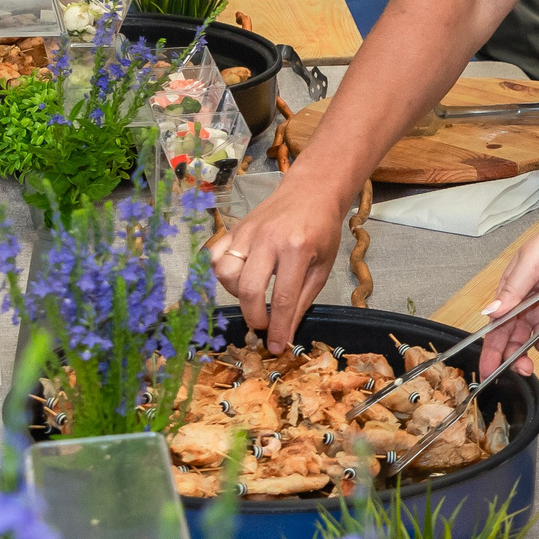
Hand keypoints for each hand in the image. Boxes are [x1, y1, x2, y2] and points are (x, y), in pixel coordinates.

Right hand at [207, 174, 352, 350]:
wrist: (311, 191)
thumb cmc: (322, 229)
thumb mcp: (322, 266)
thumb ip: (302, 300)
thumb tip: (285, 333)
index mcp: (297, 248)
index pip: (281, 299)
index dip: (276, 328)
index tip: (274, 347)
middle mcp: (268, 239)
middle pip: (248, 288)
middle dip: (253, 316)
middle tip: (263, 325)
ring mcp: (247, 232)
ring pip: (225, 272)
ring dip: (236, 293)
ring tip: (253, 294)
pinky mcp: (235, 229)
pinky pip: (215, 255)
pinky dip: (221, 272)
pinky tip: (238, 277)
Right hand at [474, 213, 538, 377]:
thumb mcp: (531, 262)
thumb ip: (511, 291)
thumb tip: (489, 313)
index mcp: (514, 293)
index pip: (498, 328)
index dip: (492, 351)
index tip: (488, 372)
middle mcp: (531, 305)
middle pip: (518, 341)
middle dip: (519, 358)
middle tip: (524, 369)